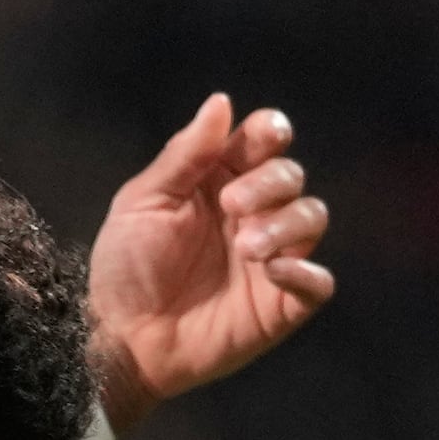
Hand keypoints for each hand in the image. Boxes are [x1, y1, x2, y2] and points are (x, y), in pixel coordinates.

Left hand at [86, 94, 337, 431]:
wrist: (121, 337)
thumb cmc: (126, 267)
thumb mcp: (144, 202)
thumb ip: (186, 155)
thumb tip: (222, 101)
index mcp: (218, 180)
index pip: (262, 141)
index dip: (271, 131)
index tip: (266, 136)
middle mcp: (251, 213)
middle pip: (290, 175)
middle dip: (269, 183)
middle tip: (231, 206)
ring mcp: (271, 256)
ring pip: (311, 218)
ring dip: (285, 223)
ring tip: (246, 247)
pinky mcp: (281, 303)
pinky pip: (318, 282)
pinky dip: (306, 273)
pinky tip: (274, 271)